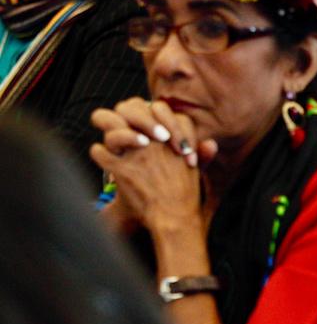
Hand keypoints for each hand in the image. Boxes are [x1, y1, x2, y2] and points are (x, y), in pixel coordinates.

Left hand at [90, 98, 216, 234]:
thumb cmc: (185, 193)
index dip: (152, 115)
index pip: (158, 108)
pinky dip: (100, 154)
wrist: (173, 215)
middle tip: (124, 124)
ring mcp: (136, 153)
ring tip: (114, 142)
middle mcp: (153, 140)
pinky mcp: (121, 168)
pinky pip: (99, 151)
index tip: (151, 128)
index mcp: (172, 135)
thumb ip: (203, 153)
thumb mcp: (197, 168)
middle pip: (131, 108)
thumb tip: (210, 143)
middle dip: (125, 114)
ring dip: (111, 132)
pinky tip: (105, 158)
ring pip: (112, 127)